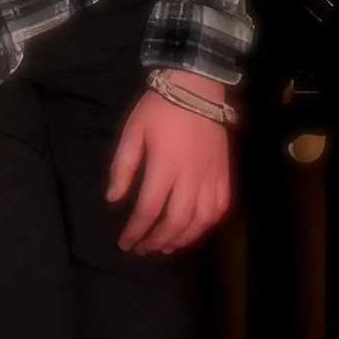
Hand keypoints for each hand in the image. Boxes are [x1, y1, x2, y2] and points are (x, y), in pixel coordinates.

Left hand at [106, 73, 232, 254]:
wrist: (197, 88)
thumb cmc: (159, 108)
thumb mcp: (132, 132)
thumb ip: (122, 168)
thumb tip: (113, 199)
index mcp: (164, 166)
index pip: (148, 210)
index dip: (135, 231)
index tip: (125, 243)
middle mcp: (191, 177)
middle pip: (176, 222)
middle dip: (157, 241)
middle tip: (143, 250)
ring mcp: (211, 177)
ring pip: (201, 221)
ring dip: (182, 240)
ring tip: (166, 248)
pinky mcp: (225, 174)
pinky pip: (220, 209)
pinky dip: (207, 226)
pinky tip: (194, 231)